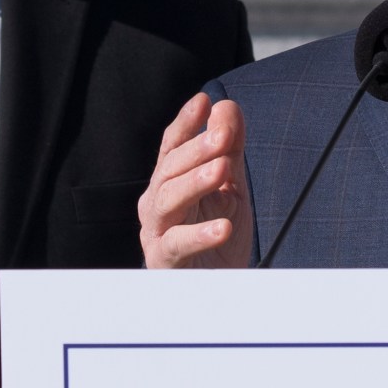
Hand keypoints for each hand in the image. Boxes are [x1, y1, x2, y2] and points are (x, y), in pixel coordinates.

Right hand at [139, 93, 253, 268]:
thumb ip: (229, 150)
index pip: (173, 147)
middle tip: (223, 136)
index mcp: (169, 183)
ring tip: (221, 168)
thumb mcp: (230, 188)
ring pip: (168, 201)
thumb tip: (227, 106)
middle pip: (169, 170)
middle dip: (196, 150)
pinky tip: (223, 226)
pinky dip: (200, 235)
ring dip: (195, 182)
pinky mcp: (165, 261)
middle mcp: (157, 204)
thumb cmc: (217, 237)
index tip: (204, 101)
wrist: (217, 286)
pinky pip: (178, 244)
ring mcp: (157, 232)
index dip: (186, 124)